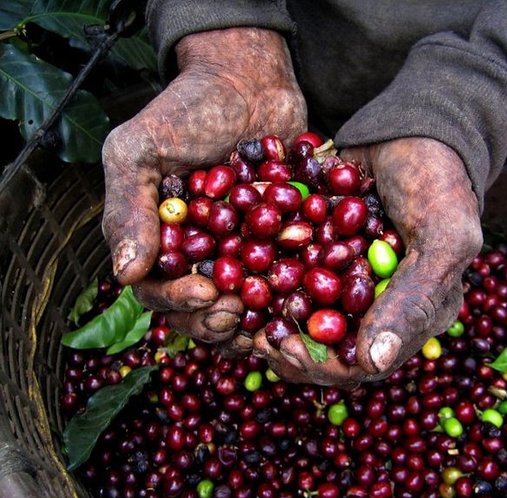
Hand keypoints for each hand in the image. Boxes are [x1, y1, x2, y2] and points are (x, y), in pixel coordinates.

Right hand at [102, 28, 305, 352]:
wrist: (249, 80)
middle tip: (235, 315)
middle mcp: (196, 252)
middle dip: (214, 320)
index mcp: (157, 238)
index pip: (156, 288)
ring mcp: (237, 249)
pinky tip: (298, 305)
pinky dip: (286, 298)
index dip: (177, 301)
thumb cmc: (188, 108)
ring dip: (249, 323)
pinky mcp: (275, 242)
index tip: (206, 293)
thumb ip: (129, 208)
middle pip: (197, 308)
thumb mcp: (141, 149)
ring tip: (265, 324)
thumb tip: (125, 273)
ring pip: (238, 305)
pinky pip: (279, 280)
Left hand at [254, 137, 482, 385]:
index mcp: (410, 314)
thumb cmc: (437, 181)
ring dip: (269, 320)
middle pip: (325, 348)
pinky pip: (289, 276)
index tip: (283, 348)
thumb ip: (413, 301)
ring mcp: (344, 278)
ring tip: (242, 312)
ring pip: (301, 318)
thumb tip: (373, 364)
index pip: (362, 364)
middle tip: (255, 336)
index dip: (321, 365)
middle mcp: (374, 305)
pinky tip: (239, 273)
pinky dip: (264, 279)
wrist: (411, 125)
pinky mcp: (321, 251)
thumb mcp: (441, 239)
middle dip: (287, 347)